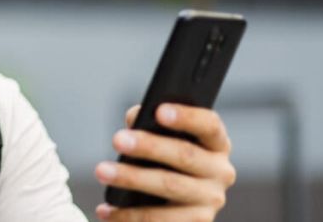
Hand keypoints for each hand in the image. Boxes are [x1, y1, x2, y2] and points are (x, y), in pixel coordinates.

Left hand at [93, 104, 236, 220]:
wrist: (171, 204)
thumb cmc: (164, 159)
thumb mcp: (163, 138)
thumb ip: (150, 122)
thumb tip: (136, 119)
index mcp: (216, 143)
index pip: (209, 125)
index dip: (187, 117)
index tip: (159, 111)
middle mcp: (220, 172)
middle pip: (184, 155)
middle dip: (148, 146)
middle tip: (117, 139)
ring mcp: (210, 201)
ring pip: (170, 186)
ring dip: (132, 179)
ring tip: (102, 171)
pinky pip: (161, 220)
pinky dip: (129, 215)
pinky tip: (106, 210)